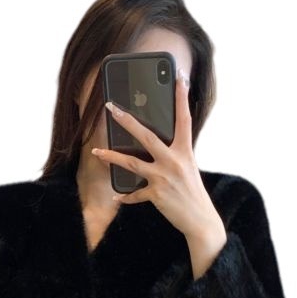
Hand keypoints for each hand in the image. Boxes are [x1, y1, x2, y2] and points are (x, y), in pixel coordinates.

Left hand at [91, 68, 223, 243]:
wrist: (200, 220)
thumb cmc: (193, 192)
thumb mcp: (188, 167)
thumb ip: (174, 154)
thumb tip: (155, 143)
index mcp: (185, 151)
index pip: (184, 118)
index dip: (181, 97)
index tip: (179, 77)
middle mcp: (174, 161)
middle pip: (146, 136)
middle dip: (126, 120)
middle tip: (110, 107)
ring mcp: (164, 178)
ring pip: (132, 163)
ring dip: (112, 157)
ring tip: (96, 153)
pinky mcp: (156, 195)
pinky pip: (135, 194)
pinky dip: (125, 196)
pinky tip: (117, 195)